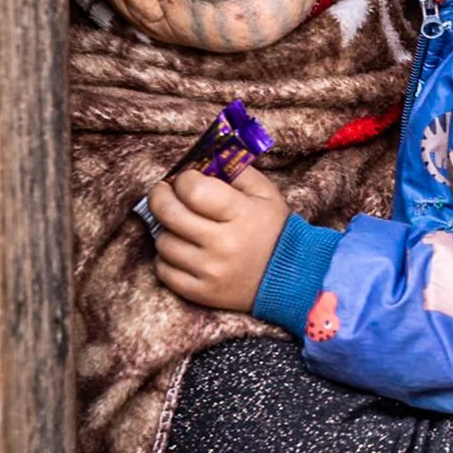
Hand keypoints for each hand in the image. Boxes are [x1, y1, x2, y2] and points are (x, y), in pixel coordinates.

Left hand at [146, 165, 289, 312]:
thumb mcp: (265, 194)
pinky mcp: (200, 293)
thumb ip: (235, 171)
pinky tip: (183, 251)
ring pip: (163, 242)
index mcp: (241, 214)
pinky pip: (163, 270)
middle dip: (160, 197)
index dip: (183, 179)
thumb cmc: (274, 230)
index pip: (193, 189)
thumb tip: (201, 160)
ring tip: (181, 227)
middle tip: (163, 193)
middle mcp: (223, 244)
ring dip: (167, 230)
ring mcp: (210, 271)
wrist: (292, 277)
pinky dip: (167, 258)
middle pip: (169, 214)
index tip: (186, 179)